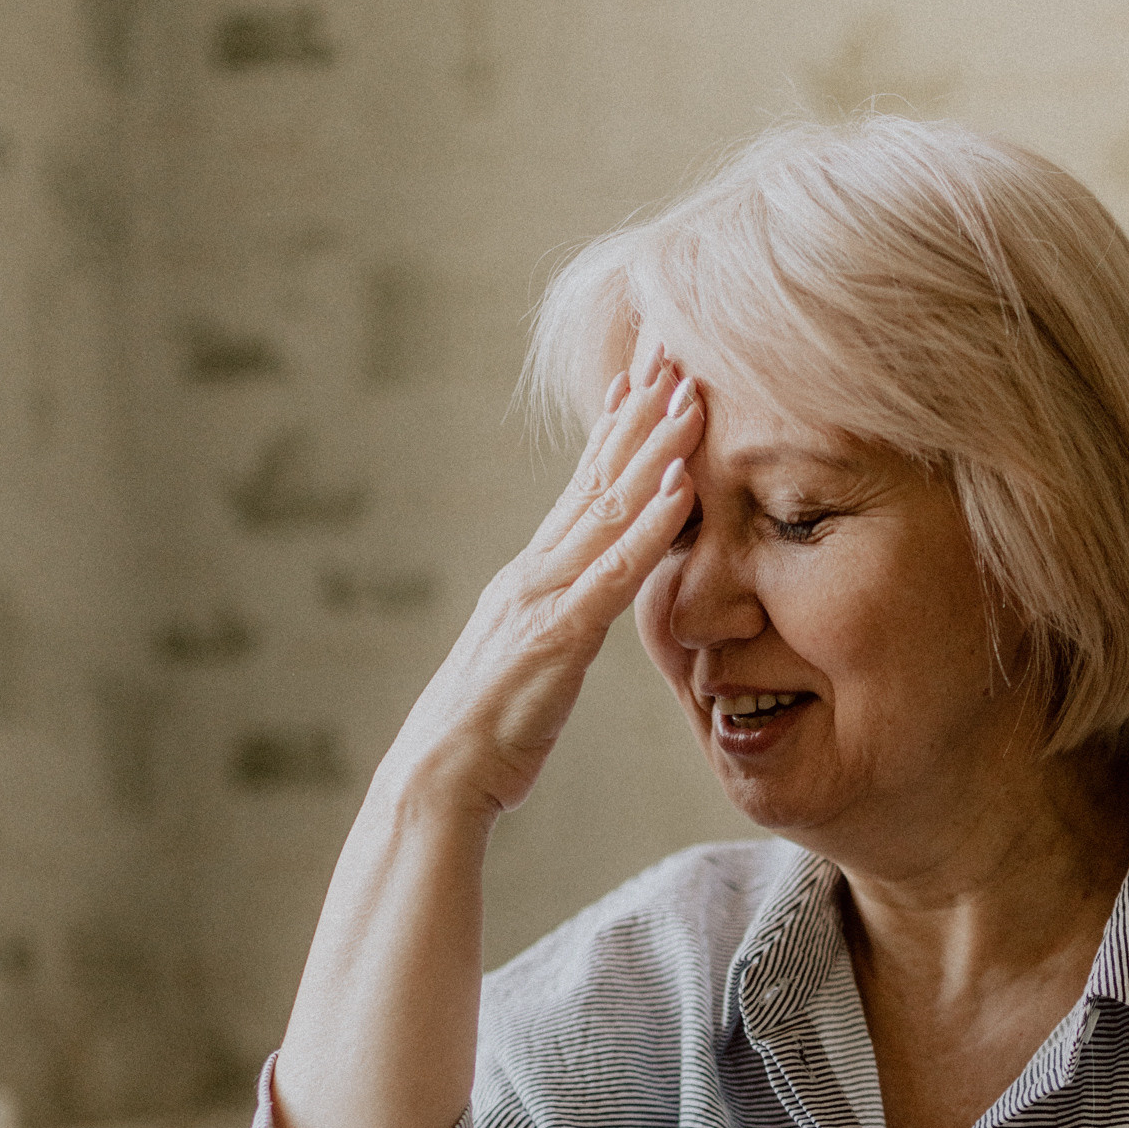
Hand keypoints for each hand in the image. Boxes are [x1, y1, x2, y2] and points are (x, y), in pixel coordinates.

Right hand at [388, 338, 702, 821]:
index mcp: (532, 576)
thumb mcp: (534, 664)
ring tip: (691, 396)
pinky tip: (680, 487)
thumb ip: (560, 623)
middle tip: (675, 349)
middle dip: (639, 411)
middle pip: (598, 477)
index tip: (646, 376)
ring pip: (608, 509)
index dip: (616, 430)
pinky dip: (647, 527)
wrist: (437, 778)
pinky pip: (612, 573)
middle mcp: (535, 571)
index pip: (582, 488)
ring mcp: (544, 598)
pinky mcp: (557, 637)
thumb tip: (582, 609)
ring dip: (653, 450)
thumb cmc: (486, 734)